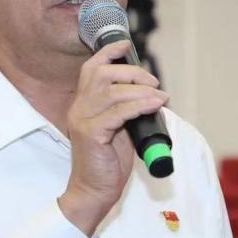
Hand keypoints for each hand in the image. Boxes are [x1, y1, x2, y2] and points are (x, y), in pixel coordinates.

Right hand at [58, 41, 168, 235]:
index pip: (91, 68)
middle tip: (153, 83)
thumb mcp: (119, 130)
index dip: (108, 52)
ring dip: (140, 89)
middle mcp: (79, 108)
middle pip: (101, 73)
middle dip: (132, 72)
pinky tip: (154, 106)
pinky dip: (140, 105)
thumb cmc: (107, 164)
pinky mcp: (91, 134)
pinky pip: (118, 112)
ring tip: (159, 96)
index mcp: (83, 104)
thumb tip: (153, 95)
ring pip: (111, 91)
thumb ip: (127, 111)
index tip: (127, 45)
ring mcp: (83, 120)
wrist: (94, 192)